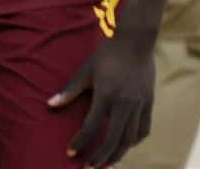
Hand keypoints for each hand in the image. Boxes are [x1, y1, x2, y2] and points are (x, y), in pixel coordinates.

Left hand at [48, 35, 154, 167]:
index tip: (70, 153)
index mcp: (106, 95)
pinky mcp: (149, 104)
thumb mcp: (85, 71)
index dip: (80, 142)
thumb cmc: (105, 55)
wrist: (135, 43)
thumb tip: (49, 105)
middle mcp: (125, 104)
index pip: (92, 127)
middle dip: (100, 157)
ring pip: (130, 139)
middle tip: (88, 168)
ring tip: (105, 163)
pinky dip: (133, 141)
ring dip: (117, 154)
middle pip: (113, 140)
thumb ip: (70, 90)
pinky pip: (143, 130)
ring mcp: (140, 105)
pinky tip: (124, 146)